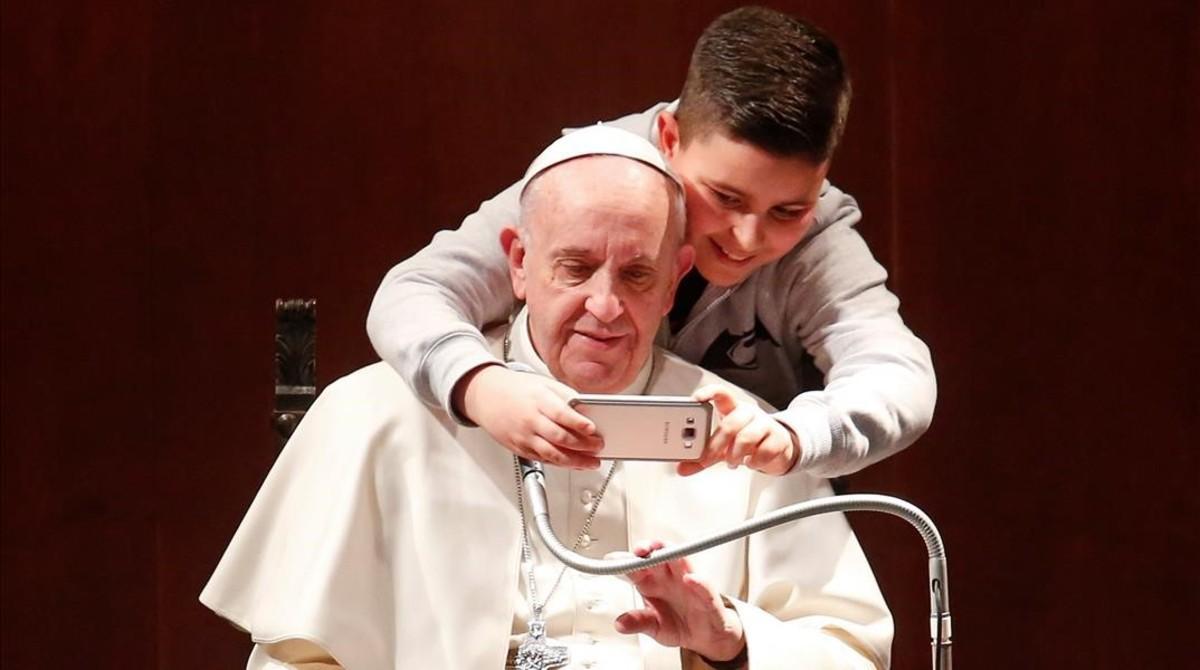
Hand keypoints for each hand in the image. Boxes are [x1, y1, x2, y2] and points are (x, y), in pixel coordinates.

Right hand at [453, 364, 603, 468]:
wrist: (485, 397)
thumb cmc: (517, 389)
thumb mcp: (544, 384)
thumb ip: (566, 397)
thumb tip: (588, 409)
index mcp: (538, 400)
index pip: (561, 414)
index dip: (579, 423)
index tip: (594, 429)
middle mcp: (530, 420)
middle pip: (560, 437)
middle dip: (583, 445)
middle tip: (599, 446)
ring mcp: (524, 437)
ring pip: (553, 454)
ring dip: (576, 461)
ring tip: (592, 463)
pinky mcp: (520, 449)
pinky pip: (544, 460)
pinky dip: (562, 464)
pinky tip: (575, 464)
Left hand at [614, 540, 744, 661]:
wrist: (704, 636)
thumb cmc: (678, 624)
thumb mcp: (653, 627)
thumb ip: (638, 622)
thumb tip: (619, 624)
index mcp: (652, 583)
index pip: (636, 567)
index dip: (625, 561)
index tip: (612, 560)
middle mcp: (669, 577)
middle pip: (657, 555)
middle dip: (647, 548)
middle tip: (638, 550)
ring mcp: (689, 583)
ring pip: (681, 560)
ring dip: (671, 553)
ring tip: (660, 552)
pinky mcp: (708, 597)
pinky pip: (704, 586)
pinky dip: (698, 581)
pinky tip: (689, 579)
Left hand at [678, 383, 799, 476]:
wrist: (777, 448)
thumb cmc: (746, 442)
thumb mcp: (722, 448)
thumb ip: (703, 457)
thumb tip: (682, 469)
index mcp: (732, 409)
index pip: (721, 394)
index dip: (709, 393)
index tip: (696, 399)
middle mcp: (748, 413)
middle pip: (732, 421)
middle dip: (717, 443)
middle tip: (708, 458)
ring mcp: (765, 424)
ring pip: (748, 436)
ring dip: (735, 454)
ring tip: (731, 462)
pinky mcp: (778, 439)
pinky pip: (765, 450)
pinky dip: (754, 461)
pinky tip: (749, 463)